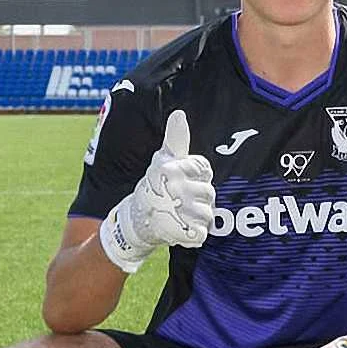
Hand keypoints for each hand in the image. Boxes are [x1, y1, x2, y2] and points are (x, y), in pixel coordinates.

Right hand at [99, 109, 215, 272]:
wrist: (136, 219)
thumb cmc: (155, 185)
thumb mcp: (163, 160)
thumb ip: (176, 139)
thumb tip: (179, 113)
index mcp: (173, 169)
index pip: (204, 169)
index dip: (196, 177)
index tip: (180, 181)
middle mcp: (176, 189)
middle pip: (209, 192)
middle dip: (198, 198)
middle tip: (179, 201)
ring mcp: (182, 212)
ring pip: (208, 213)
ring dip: (197, 216)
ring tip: (179, 215)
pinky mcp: (187, 232)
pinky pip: (203, 232)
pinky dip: (194, 234)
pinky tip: (181, 229)